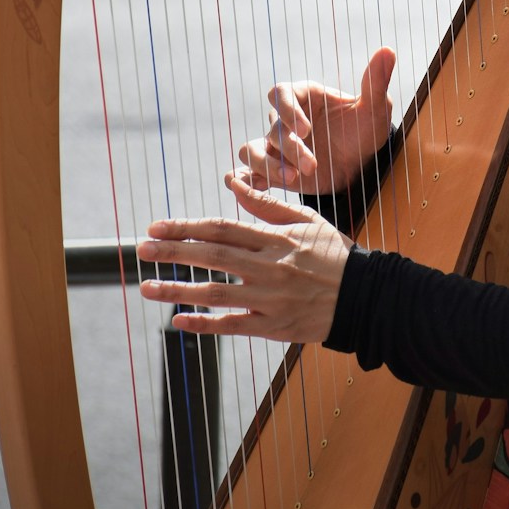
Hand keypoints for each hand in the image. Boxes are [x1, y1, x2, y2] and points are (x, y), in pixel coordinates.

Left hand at [137, 169, 351, 343]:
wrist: (367, 296)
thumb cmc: (334, 255)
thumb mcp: (306, 221)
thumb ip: (266, 205)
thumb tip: (233, 182)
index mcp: (274, 238)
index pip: (220, 228)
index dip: (185, 227)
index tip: (156, 227)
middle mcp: (268, 267)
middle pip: (211, 256)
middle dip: (172, 252)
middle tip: (141, 250)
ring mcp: (270, 298)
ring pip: (215, 293)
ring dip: (177, 289)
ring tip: (147, 286)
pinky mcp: (274, 325)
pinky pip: (233, 325)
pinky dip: (204, 324)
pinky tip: (178, 321)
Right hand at [238, 46, 394, 194]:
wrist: (360, 166)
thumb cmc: (364, 131)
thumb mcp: (375, 109)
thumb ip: (376, 82)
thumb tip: (388, 50)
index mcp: (304, 96)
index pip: (281, 93)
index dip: (287, 110)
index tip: (305, 130)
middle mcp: (285, 119)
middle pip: (273, 127)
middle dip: (290, 148)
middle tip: (312, 165)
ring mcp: (276, 145)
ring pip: (253, 150)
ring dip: (267, 165)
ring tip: (292, 179)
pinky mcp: (273, 169)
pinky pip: (247, 171)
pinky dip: (243, 179)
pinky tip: (249, 187)